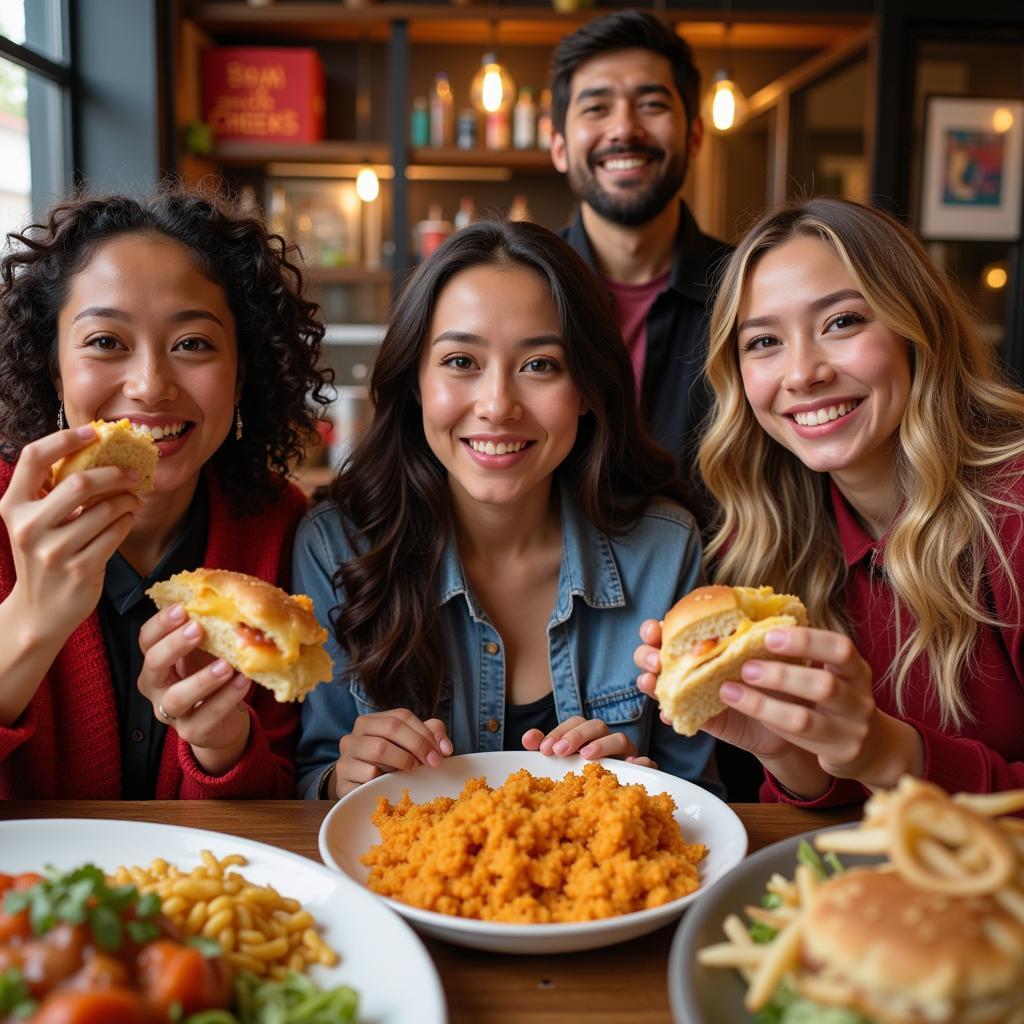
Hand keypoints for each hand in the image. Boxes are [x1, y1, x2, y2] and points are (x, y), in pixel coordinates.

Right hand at [0, 427, 140, 644]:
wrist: (40, 611)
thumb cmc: (44, 555)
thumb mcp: (35, 521)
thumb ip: (51, 491)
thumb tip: (94, 449)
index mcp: (13, 506)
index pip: (33, 458)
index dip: (65, 438)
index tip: (94, 432)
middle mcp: (28, 527)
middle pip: (79, 482)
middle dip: (114, 473)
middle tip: (132, 474)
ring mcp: (54, 551)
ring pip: (105, 509)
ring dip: (127, 500)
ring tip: (132, 500)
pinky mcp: (80, 569)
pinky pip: (116, 533)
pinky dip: (127, 522)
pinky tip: (126, 520)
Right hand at [137, 604, 252, 775]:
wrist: (224, 719)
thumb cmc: (208, 674)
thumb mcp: (205, 650)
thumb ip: (207, 629)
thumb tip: (225, 597)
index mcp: (156, 660)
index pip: (147, 639)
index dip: (161, 622)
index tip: (183, 607)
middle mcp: (155, 686)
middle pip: (154, 664)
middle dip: (174, 644)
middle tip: (198, 628)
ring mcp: (171, 712)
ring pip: (177, 697)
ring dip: (202, 679)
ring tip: (226, 665)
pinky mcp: (191, 732)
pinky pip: (206, 717)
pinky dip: (226, 699)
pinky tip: (243, 681)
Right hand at [333, 709, 452, 798]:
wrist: (358, 791)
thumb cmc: (387, 767)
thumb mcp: (408, 747)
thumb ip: (429, 736)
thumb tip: (445, 747)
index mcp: (371, 722)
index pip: (401, 716)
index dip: (425, 732)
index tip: (443, 751)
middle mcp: (354, 735)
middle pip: (391, 728)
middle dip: (418, 744)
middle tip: (433, 762)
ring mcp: (345, 756)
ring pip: (379, 749)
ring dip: (403, 761)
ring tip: (412, 771)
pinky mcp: (342, 780)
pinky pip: (369, 774)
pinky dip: (385, 779)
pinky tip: (390, 783)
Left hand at [521, 716, 655, 767]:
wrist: (612, 799)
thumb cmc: (583, 773)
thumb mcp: (562, 759)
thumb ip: (546, 746)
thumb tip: (527, 738)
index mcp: (588, 735)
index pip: (575, 722)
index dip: (560, 732)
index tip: (545, 749)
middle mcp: (607, 739)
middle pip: (597, 725)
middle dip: (577, 736)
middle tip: (561, 751)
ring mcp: (627, 753)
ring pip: (621, 739)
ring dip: (603, 745)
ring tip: (587, 756)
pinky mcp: (643, 769)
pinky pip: (648, 761)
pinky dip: (641, 761)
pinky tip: (629, 766)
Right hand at [634, 616, 819, 791]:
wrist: (792, 712)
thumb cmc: (780, 670)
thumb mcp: (768, 647)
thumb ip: (755, 630)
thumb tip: (752, 616)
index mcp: (703, 638)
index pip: (669, 628)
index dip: (655, 627)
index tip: (655, 628)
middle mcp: (691, 661)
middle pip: (652, 652)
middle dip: (645, 653)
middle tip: (656, 659)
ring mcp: (690, 688)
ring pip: (656, 681)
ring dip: (648, 680)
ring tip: (653, 682)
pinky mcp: (697, 715)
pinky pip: (675, 713)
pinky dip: (668, 713)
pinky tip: (670, 714)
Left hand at [717, 627, 921, 793]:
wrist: (866, 746)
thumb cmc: (833, 699)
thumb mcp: (830, 673)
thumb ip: (801, 654)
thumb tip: (748, 629)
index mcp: (855, 669)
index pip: (840, 648)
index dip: (807, 641)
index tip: (770, 635)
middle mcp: (859, 699)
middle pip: (825, 686)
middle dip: (781, 676)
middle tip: (746, 667)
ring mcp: (851, 730)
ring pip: (804, 719)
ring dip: (763, 705)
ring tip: (730, 692)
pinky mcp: (839, 754)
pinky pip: (799, 740)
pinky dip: (769, 722)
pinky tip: (748, 711)